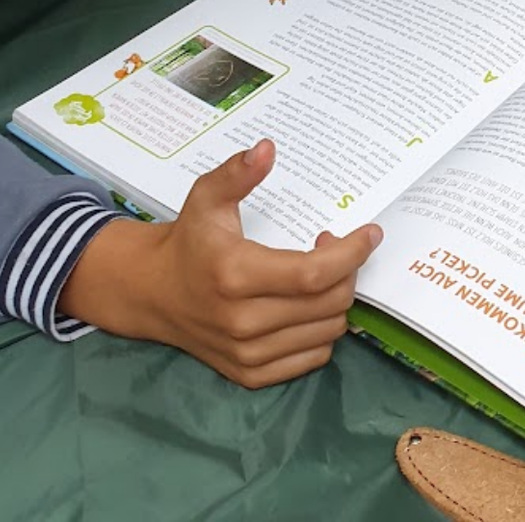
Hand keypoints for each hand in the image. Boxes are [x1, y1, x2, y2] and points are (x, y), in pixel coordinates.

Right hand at [58, 139, 381, 388]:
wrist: (153, 293)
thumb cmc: (189, 241)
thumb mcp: (207, 198)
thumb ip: (237, 173)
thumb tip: (266, 148)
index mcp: (236, 276)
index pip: (314, 274)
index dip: (352, 253)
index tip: (371, 233)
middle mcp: (242, 322)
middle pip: (329, 303)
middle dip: (347, 270)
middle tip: (334, 246)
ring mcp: (246, 354)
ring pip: (328, 331)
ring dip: (337, 299)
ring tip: (319, 273)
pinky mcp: (249, 374)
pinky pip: (313, 358)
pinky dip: (322, 330)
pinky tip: (308, 304)